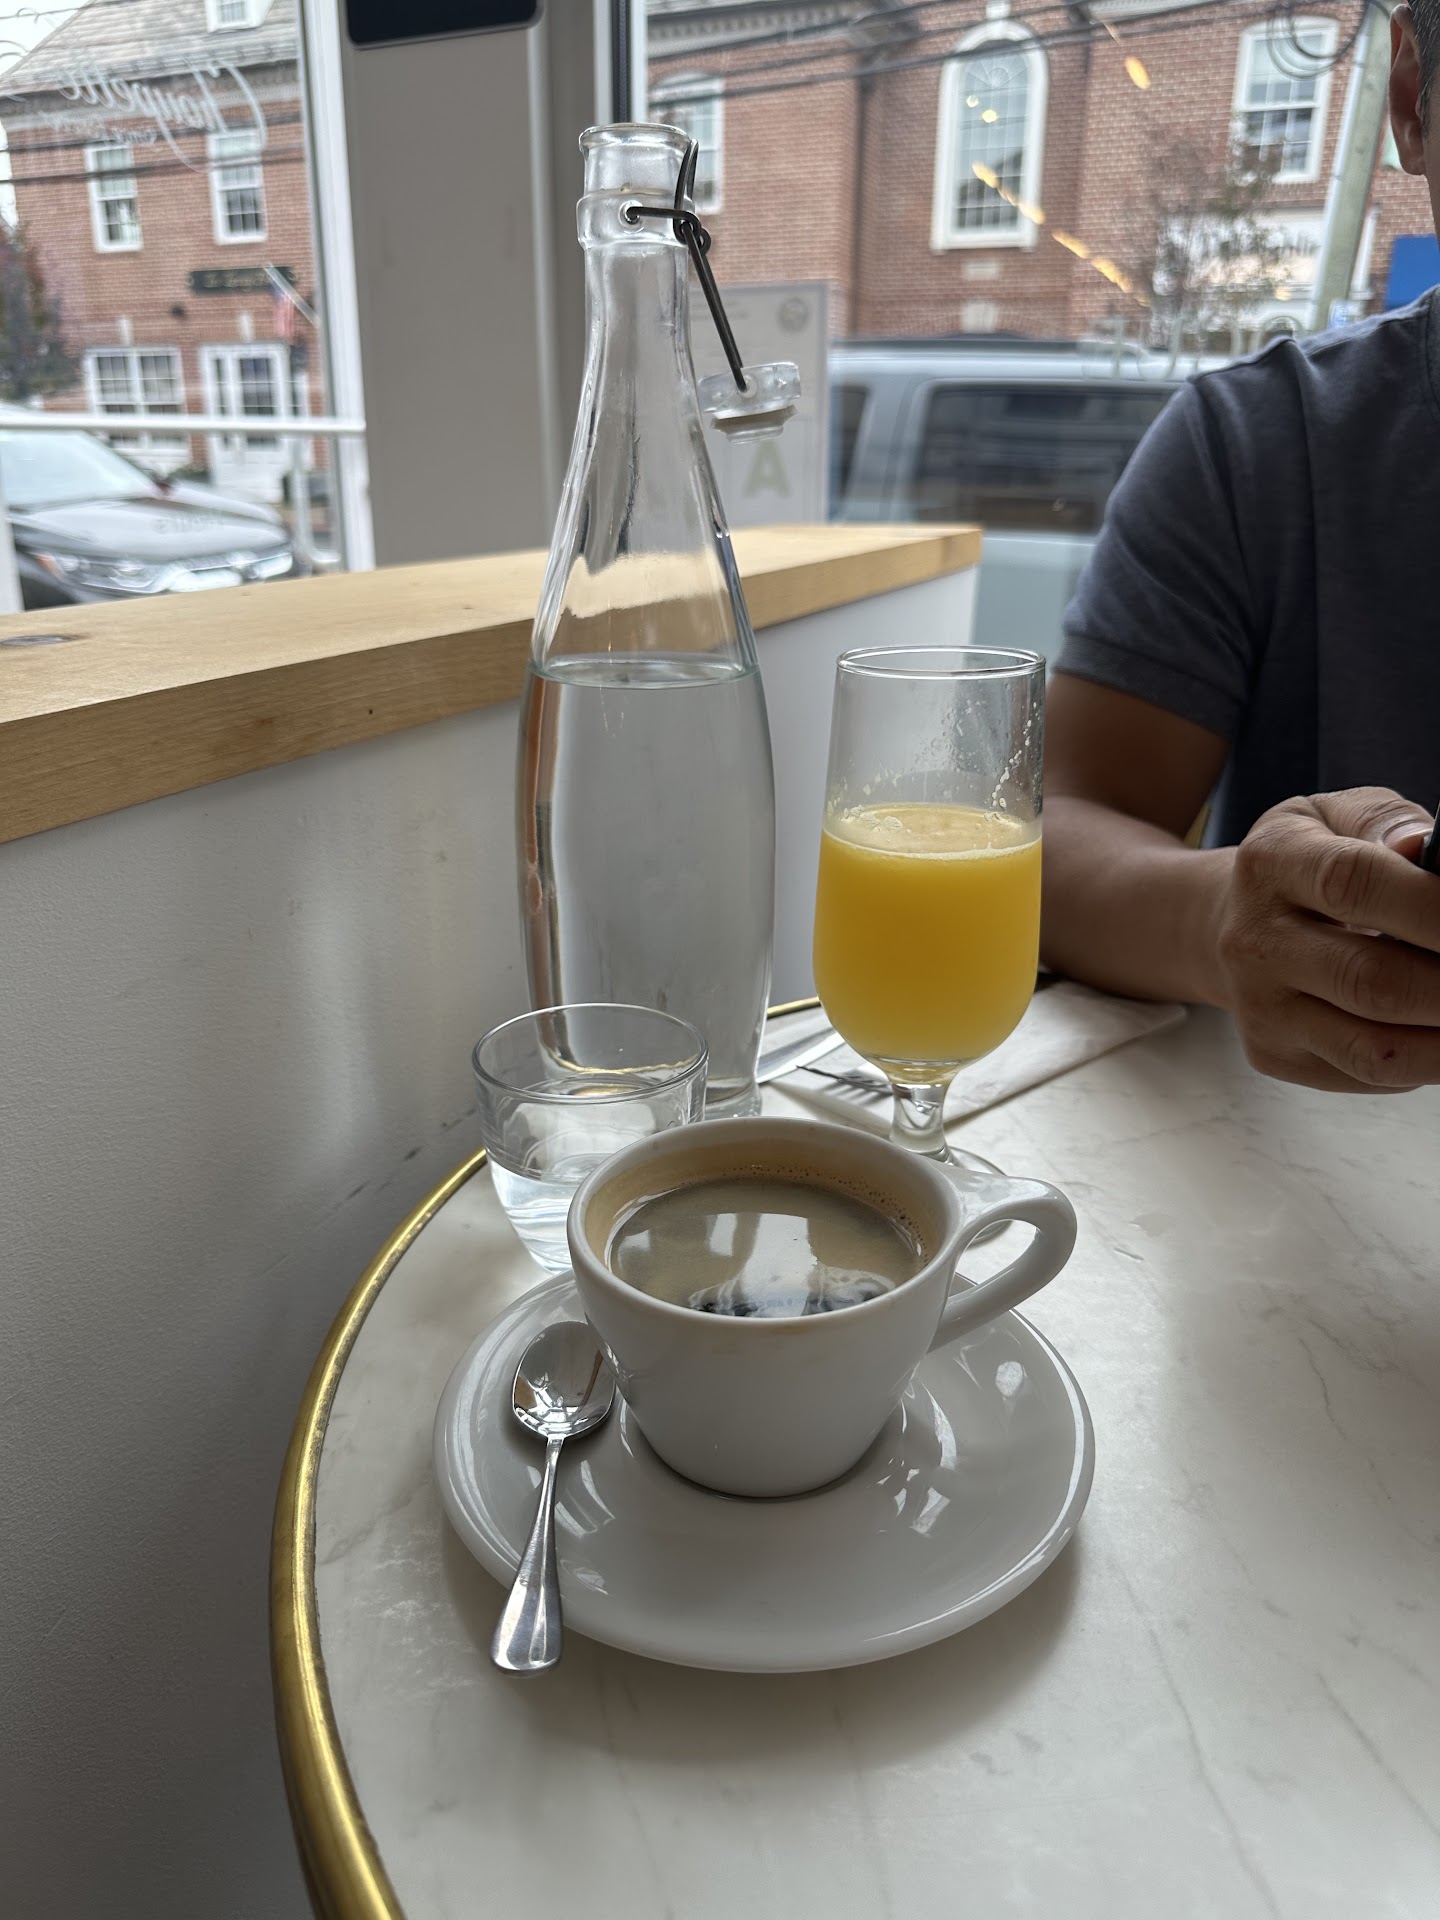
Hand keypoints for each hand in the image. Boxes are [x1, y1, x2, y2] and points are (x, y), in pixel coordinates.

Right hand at [1216, 788, 1439, 1091]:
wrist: (1224, 924)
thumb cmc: (1302, 865)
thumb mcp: (1333, 815)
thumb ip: (1386, 822)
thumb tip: (1428, 848)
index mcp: (1272, 864)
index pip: (1355, 885)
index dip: (1435, 908)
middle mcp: (1256, 942)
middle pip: (1373, 981)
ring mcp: (1262, 1008)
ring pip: (1375, 1048)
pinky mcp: (1274, 1055)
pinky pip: (1365, 1074)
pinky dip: (1424, 1062)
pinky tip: (1438, 1032)